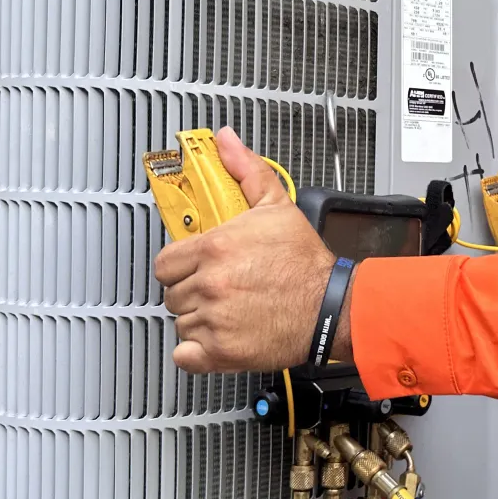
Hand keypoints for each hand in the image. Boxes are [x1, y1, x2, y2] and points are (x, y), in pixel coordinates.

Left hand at [154, 127, 342, 373]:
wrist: (332, 306)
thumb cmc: (306, 263)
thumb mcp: (277, 206)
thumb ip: (246, 170)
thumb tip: (226, 142)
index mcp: (216, 248)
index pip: (165, 262)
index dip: (180, 265)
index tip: (198, 268)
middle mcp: (210, 285)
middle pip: (171, 294)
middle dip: (191, 292)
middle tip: (219, 290)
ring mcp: (214, 320)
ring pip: (180, 323)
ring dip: (198, 320)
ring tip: (227, 312)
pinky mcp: (222, 352)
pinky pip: (185, 356)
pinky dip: (196, 353)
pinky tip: (216, 339)